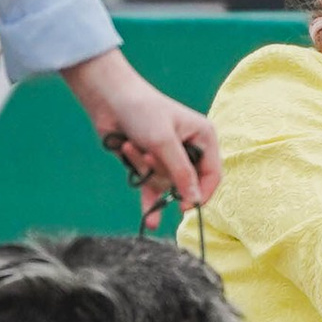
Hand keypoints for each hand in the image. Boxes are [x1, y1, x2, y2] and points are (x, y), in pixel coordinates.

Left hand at [63, 49, 220, 211]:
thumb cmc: (142, 111)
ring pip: (165, 183)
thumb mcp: (164, 143)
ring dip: (145, 170)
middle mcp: (190, 147)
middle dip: (164, 174)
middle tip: (149, 155)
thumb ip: (182, 174)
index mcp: (204, 137)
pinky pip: (153, 188)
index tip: (185, 208)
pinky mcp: (150, 163)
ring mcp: (169, 156)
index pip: (212, 175)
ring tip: (131, 146)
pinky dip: (149, 200)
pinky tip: (151, 222)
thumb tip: (195, 202)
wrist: (109, 99)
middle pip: (186, 182)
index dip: (200, 193)